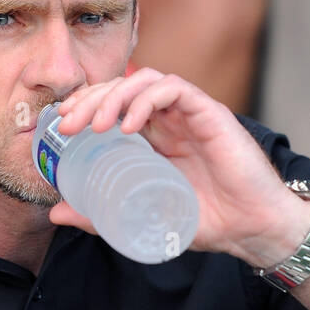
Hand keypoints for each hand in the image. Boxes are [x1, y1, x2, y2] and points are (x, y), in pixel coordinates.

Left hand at [47, 68, 309, 266]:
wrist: (253, 229)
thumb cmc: (207, 222)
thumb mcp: (141, 218)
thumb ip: (100, 215)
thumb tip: (56, 213)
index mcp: (153, 137)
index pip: (111, 104)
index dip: (83, 106)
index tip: (57, 124)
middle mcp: (169, 118)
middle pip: (122, 87)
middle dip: (89, 99)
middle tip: (66, 124)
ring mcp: (189, 113)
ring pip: (144, 80)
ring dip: (114, 96)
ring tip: (95, 126)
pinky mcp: (210, 113)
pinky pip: (174, 89)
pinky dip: (146, 101)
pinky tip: (128, 126)